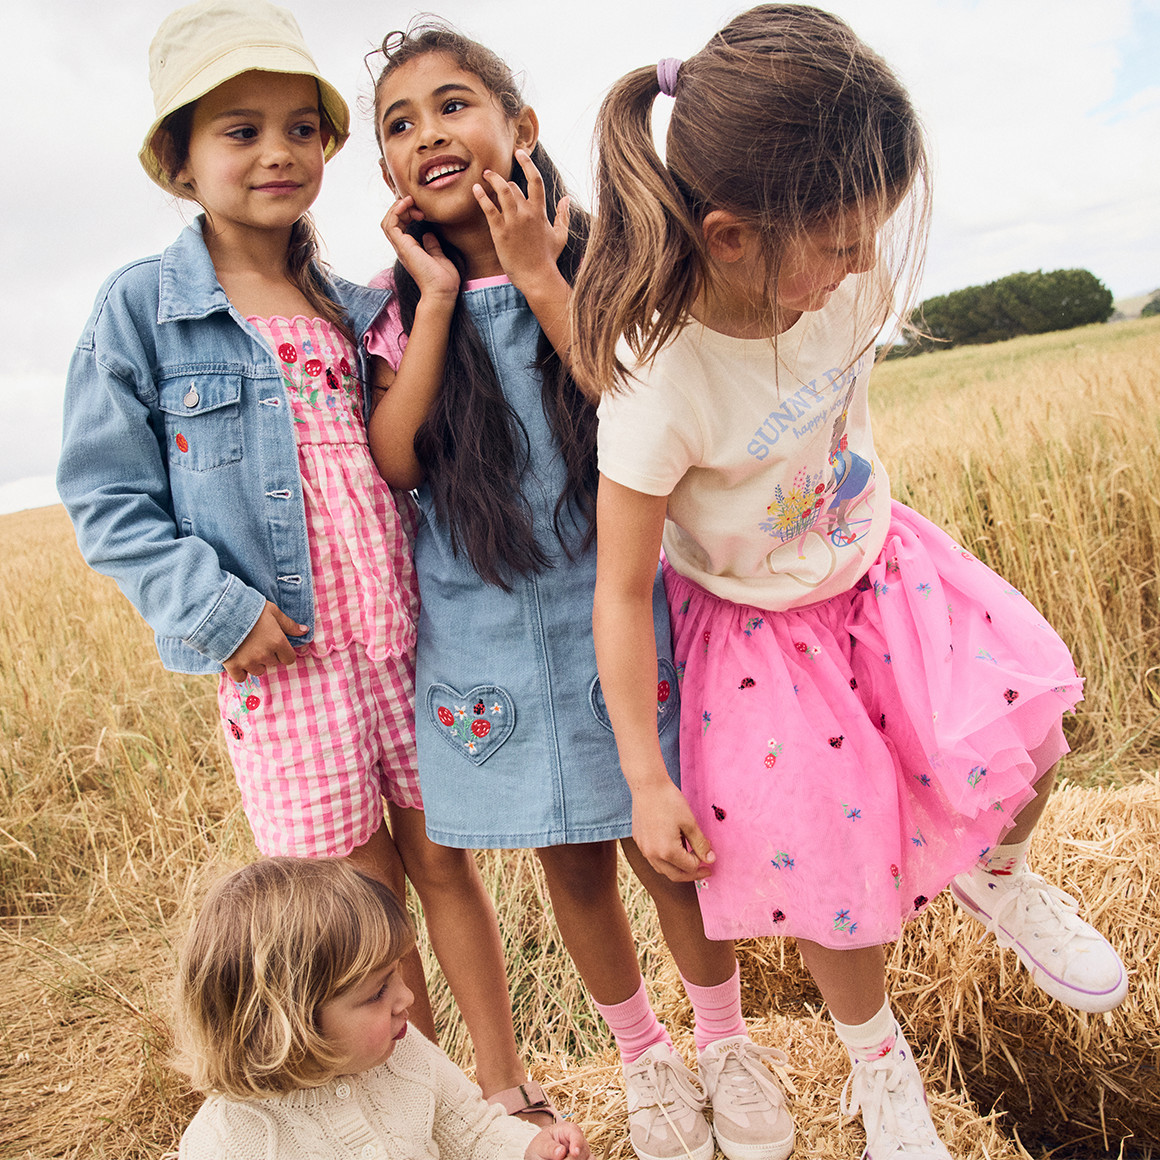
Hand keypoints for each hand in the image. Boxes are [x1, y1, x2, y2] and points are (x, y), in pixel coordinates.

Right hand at [222, 601, 304, 681]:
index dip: (284, 653)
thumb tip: (305, 631)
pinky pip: (241, 678)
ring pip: (259, 671)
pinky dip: (240, 671)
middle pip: (273, 664)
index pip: (289, 659)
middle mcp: (265, 654)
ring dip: (256, 664)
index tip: (277, 646)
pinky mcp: (233, 666)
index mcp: (277, 641)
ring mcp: (249, 662)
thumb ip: (289, 624)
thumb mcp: (273, 611)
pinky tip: (238, 659)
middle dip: (269, 655)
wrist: (220, 611)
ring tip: (247, 649)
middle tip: (258, 642)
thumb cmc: (249, 609)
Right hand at [381, 196, 459, 304]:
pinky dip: (396, 211)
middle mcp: (403, 248)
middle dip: (401, 208)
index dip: (407, 213)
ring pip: (387, 222)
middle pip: (391, 222)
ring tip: (411, 201)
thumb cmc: (443, 280)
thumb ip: (433, 246)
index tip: (422, 211)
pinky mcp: (402, 247)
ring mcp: (401, 248)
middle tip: (416, 204)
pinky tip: (407, 204)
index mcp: (410, 249)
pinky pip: (391, 224)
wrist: (442, 292)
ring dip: (398, 208)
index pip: (399, 226)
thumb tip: (429, 235)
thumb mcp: (439, 257)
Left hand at [474, 149, 569, 296]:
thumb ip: (563, 215)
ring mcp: (513, 221)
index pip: (535, 180)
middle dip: (504, 182)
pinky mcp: (500, 231)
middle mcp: (527, 212)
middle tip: (494, 179)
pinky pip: (489, 208)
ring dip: (492, 180)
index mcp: (540, 211)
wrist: (537, 276)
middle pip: (513, 186)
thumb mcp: (561, 235)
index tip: (519, 153)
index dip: (527, 163)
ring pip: (501, 191)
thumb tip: (566, 198)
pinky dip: (481, 197)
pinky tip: (475, 189)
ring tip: (485, 175)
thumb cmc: (548, 258)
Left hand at [525, 1122, 589, 1159]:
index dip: (577, 1144)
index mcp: (568, 1129)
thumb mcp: (541, 1144)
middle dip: (572, 1159)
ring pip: (589, 1158)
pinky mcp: (585, 1159)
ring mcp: (583, 1151)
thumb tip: (561, 1151)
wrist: (542, 1152)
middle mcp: (579, 1139)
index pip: (576, 1134)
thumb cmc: (542, 1145)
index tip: (574, 1153)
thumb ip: (550, 1148)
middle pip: (583, 1150)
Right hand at [631, 778, 715, 882]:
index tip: (710, 854)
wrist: (647, 785)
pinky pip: (653, 859)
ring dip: (677, 868)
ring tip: (689, 859)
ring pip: (662, 869)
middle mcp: (652, 855)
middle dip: (691, 874)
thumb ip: (701, 844)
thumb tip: (711, 860)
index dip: (702, 862)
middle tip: (705, 869)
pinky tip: (673, 848)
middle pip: (675, 875)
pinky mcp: (638, 841)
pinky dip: (665, 860)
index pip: (689, 867)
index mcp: (667, 851)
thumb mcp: (690, 822)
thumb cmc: (669, 801)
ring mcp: (643, 848)